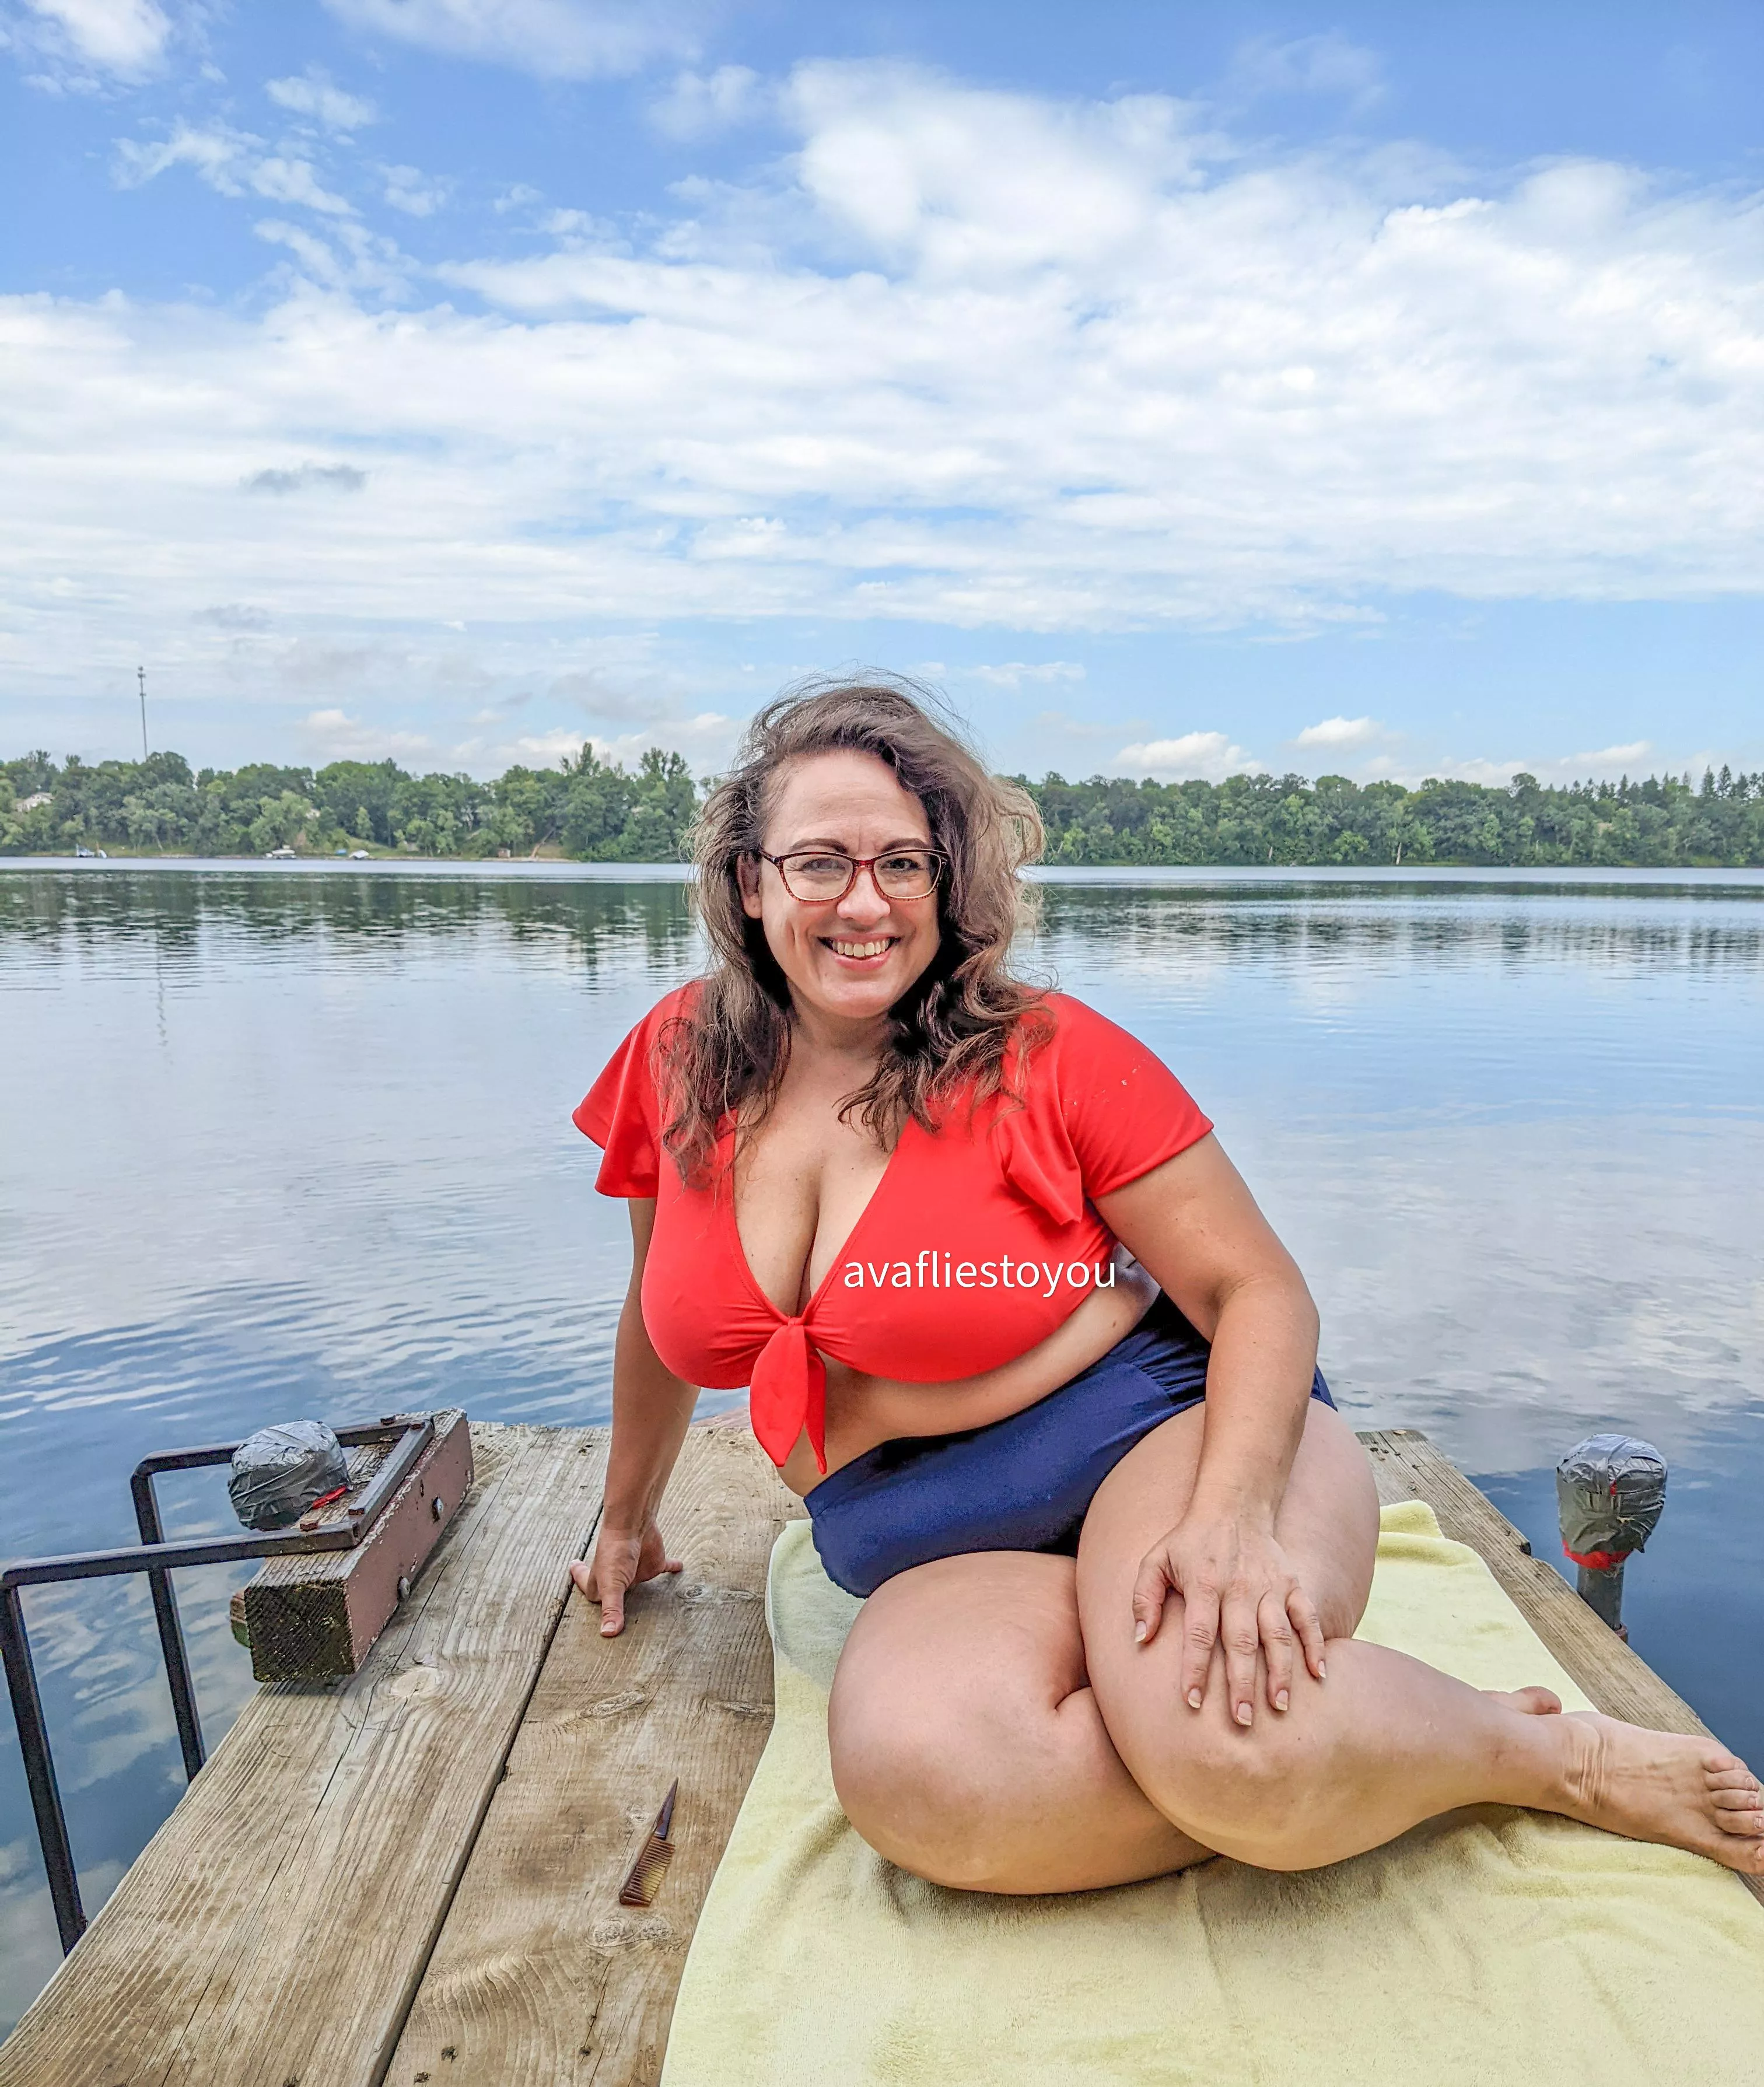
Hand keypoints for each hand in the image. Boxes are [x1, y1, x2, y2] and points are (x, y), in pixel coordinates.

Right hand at [570, 1516, 681, 1636]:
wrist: (633, 1524)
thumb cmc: (615, 1552)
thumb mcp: (611, 1585)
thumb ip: (612, 1610)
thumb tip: (608, 1634)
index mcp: (601, 1585)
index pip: (592, 1597)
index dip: (585, 1594)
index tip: (576, 1581)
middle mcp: (618, 1580)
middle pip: (614, 1596)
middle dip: (612, 1602)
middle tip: (611, 1611)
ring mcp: (636, 1573)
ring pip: (638, 1585)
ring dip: (640, 1593)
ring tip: (642, 1600)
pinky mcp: (653, 1564)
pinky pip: (665, 1567)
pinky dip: (672, 1567)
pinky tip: (679, 1568)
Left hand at [1131, 1511, 1325, 1723]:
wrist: (1233, 1504)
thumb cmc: (1188, 1541)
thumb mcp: (1155, 1560)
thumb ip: (1144, 1598)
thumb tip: (1139, 1639)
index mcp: (1203, 1584)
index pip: (1198, 1633)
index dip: (1195, 1668)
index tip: (1192, 1702)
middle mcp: (1239, 1587)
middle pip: (1241, 1641)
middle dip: (1242, 1683)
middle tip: (1242, 1721)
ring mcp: (1269, 1586)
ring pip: (1277, 1634)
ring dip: (1280, 1671)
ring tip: (1279, 1707)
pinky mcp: (1292, 1584)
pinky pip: (1308, 1617)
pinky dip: (1317, 1644)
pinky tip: (1320, 1674)